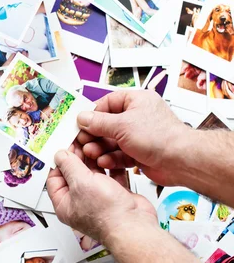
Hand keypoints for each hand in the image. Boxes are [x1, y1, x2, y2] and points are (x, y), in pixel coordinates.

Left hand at [47, 150, 156, 242]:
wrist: (134, 225)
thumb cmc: (107, 214)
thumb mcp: (80, 183)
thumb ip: (69, 166)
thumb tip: (60, 155)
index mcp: (65, 204)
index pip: (55, 177)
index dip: (59, 161)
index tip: (64, 146)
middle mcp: (80, 202)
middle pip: (74, 173)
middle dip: (77, 157)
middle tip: (80, 141)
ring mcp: (98, 198)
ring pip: (92, 173)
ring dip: (94, 159)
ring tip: (94, 146)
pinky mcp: (115, 194)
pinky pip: (110, 175)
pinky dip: (110, 165)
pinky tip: (109, 156)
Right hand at [76, 90, 191, 185]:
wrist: (181, 161)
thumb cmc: (161, 137)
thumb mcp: (121, 126)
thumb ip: (98, 122)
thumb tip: (83, 117)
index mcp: (137, 101)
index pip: (108, 103)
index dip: (93, 113)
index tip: (80, 123)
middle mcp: (138, 117)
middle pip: (107, 124)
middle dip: (95, 135)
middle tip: (82, 141)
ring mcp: (139, 135)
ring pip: (112, 141)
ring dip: (101, 148)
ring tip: (92, 153)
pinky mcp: (139, 152)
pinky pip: (119, 154)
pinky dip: (111, 158)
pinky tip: (105, 161)